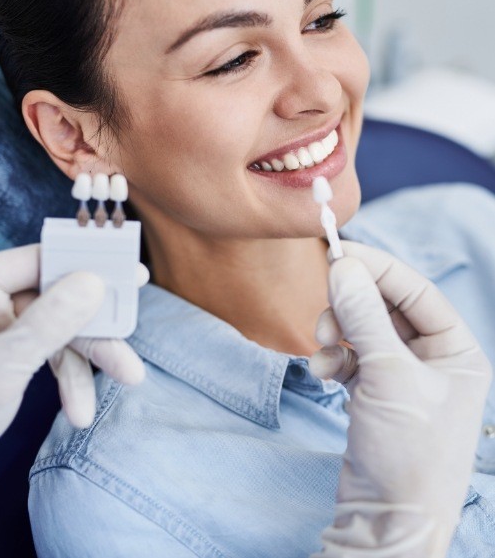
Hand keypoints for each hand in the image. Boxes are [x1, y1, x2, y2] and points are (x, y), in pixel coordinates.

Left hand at [0, 245, 146, 460]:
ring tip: (124, 383)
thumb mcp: (2, 367)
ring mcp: (3, 325)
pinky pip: (53, 353)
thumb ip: (48, 322)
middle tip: (133, 341)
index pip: (41, 260)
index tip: (132, 274)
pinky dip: (70, 380)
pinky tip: (80, 410)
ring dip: (90, 362)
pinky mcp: (12, 350)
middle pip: (61, 298)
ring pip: (63, 329)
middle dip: (97, 331)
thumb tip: (93, 282)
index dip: (90, 265)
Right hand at [309, 241, 491, 557]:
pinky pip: (350, 358)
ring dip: (337, 334)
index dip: (378, 269)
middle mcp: (432, 359)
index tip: (338, 254)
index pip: (416, 291)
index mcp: (456, 350)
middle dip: (351, 307)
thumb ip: (364, 316)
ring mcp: (402, 377)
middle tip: (323, 313)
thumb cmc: (409, 451)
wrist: (388, 521)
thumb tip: (342, 266)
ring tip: (321, 350)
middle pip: (385, 308)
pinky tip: (323, 374)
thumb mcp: (388, 375)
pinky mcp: (375, 394)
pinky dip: (333, 360)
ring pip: (363, 331)